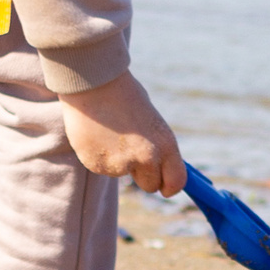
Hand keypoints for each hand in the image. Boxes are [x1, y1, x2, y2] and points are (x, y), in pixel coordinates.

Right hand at [59, 72, 184, 195]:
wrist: (93, 82)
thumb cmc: (124, 95)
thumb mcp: (150, 120)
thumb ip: (156, 145)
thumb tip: (161, 168)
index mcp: (165, 143)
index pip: (176, 181)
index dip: (170, 186)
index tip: (165, 186)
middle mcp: (146, 157)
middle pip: (150, 185)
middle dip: (144, 175)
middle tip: (133, 153)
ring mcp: (120, 164)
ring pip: (123, 174)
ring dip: (119, 161)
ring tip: (110, 131)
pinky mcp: (97, 165)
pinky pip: (103, 167)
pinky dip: (101, 156)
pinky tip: (97, 134)